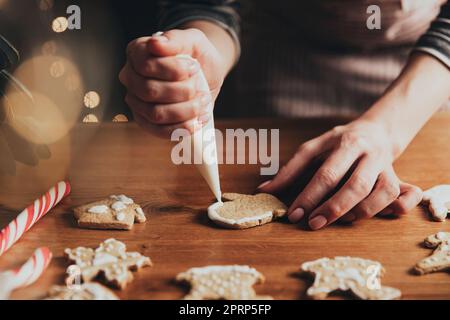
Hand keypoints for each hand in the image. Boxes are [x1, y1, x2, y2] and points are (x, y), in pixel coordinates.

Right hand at [119, 29, 226, 137]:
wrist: (207, 74)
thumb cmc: (196, 54)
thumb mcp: (192, 40)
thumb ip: (174, 40)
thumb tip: (155, 43)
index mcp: (136, 53)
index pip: (145, 65)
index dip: (173, 69)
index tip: (194, 67)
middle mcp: (131, 78)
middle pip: (150, 91)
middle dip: (183, 91)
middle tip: (200, 86)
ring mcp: (137, 102)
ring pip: (156, 114)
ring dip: (186, 110)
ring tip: (203, 101)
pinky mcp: (147, 122)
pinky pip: (160, 131)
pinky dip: (182, 128)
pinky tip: (197, 121)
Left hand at [259, 119, 422, 229]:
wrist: (377, 131)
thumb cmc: (338, 142)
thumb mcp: (313, 147)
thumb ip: (290, 169)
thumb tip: (264, 190)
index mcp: (345, 143)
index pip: (326, 173)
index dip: (310, 196)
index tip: (294, 215)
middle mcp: (369, 154)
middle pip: (356, 185)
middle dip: (334, 208)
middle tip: (313, 224)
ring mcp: (387, 166)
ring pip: (382, 193)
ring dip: (360, 212)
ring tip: (339, 222)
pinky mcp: (398, 178)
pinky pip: (404, 195)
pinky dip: (393, 208)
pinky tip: (373, 216)